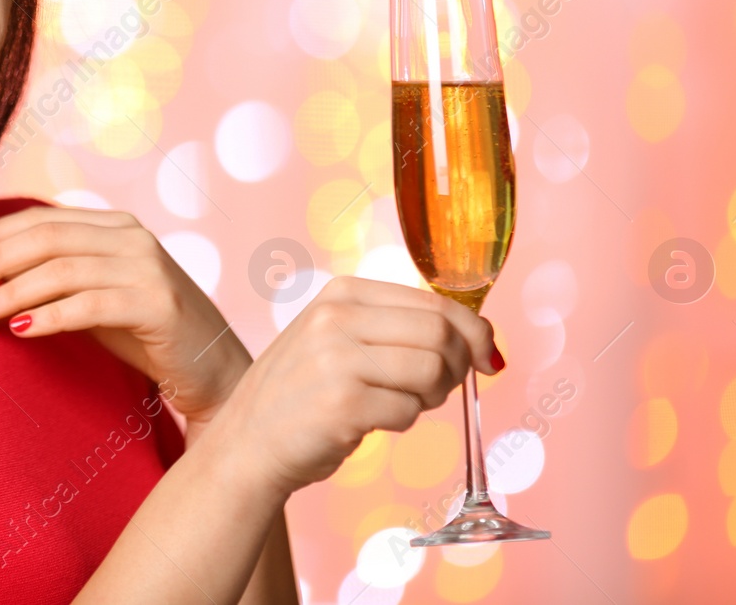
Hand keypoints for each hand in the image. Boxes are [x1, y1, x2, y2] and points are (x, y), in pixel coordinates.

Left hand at [0, 206, 251, 427]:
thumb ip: (55, 277)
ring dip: (12, 290)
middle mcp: (133, 237)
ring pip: (63, 268)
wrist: (213, 372)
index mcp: (116, 226)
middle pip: (47, 237)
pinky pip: (89, 304)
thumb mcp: (95, 296)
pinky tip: (19, 330)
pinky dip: (48, 316)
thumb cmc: (145, 335)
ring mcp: (148, 268)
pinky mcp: (158, 305)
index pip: (42, 218)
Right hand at [203, 276, 501, 500]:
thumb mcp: (338, 337)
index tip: (488, 356)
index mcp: (343, 293)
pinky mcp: (343, 404)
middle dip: (458, 366)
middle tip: (442, 390)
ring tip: (402, 404)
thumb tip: (483, 339)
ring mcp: (338, 358)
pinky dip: (404, 422)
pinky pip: (409, 411)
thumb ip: (397, 328)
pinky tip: (374, 422)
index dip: (474, 331)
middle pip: (440, 334)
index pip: (434, 302)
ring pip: (432, 370)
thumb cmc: (303, 393)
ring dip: (432, 396)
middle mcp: (338, 317)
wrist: (248, 442)